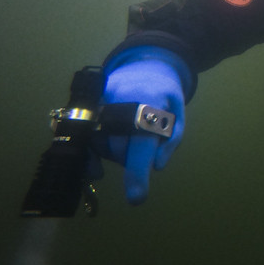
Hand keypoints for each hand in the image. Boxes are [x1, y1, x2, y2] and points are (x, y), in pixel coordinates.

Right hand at [91, 46, 190, 203]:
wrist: (144, 66)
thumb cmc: (164, 97)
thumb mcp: (178, 116)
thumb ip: (170, 142)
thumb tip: (156, 166)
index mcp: (148, 105)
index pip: (141, 145)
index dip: (138, 173)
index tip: (136, 198)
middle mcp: (119, 103)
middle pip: (120, 151)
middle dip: (132, 159)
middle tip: (144, 144)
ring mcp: (100, 103)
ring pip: (101, 147)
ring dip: (115, 154)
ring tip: (129, 136)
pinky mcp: (88, 107)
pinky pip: (85, 140)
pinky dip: (91, 157)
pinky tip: (96, 169)